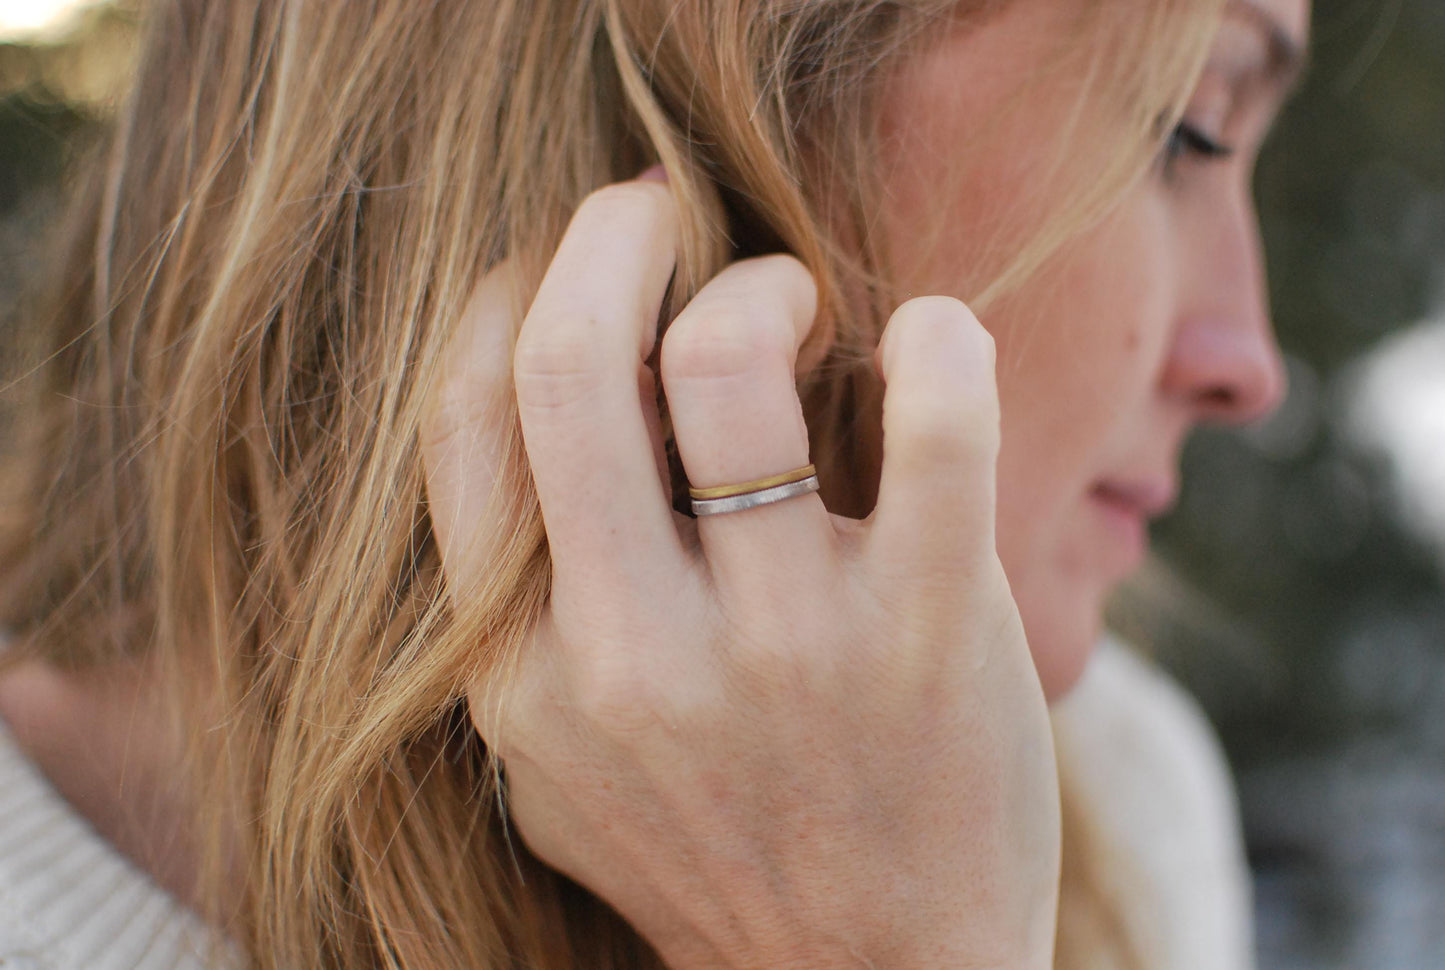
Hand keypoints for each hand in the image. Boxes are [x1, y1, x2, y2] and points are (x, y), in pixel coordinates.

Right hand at [421, 172, 1060, 968]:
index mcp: (524, 677)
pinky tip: (935, 337)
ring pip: (729, 361)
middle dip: (608, 234)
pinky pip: (936, 428)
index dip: (502, 296)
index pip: (463, 424)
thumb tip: (527, 433)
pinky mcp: (926, 639)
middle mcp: (630, 656)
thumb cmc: (717, 856)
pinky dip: (939, 343)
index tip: (562, 260)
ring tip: (798, 303)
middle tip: (659, 205)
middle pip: (571, 362)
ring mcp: (783, 649)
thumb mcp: (558, 771)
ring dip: (761, 283)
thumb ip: (517, 625)